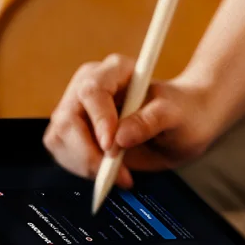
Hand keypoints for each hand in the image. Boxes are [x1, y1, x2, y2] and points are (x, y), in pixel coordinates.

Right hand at [43, 53, 215, 187]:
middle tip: (112, 172)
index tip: (112, 146)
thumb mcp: (175, 114)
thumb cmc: (183, 111)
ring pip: (60, 136)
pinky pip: (62, 150)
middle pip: (68, 117)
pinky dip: (81, 168)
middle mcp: (92, 85)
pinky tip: (106, 173)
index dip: (98, 120)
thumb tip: (120, 138)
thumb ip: (151, 120)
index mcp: (116, 70)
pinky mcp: (76, 131)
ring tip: (116, 174)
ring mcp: (80, 108)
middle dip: (86, 150)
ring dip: (83, 162)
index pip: (92, 91)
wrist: (185, 123)